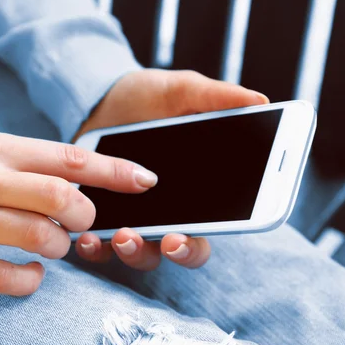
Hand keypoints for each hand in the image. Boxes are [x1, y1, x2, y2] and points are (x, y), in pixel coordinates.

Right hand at [0, 131, 156, 295]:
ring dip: (60, 248)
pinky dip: (29, 280)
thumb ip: (22, 159)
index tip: (146, 180)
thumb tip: (76, 176)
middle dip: (86, 215)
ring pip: (36, 237)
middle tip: (83, 222)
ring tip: (54, 246)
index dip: (114, 170)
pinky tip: (29, 273)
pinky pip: (3, 277)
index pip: (67, 156)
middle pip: (59, 196)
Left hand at [74, 69, 268, 269]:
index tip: (183, 238)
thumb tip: (260, 101)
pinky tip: (84, 238)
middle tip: (166, 241)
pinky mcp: (99, 216)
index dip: (197, 244)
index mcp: (194, 190)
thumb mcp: (180, 91)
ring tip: (121, 235)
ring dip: (133, 251)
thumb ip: (215, 97)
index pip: (208, 230)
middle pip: (177, 251)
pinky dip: (93, 248)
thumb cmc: (146, 97)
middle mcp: (166, 212)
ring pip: (139, 253)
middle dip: (174, 253)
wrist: (97, 97)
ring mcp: (132, 217)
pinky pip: (98, 246)